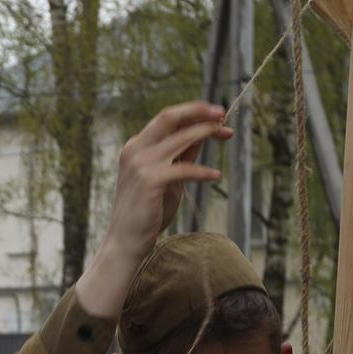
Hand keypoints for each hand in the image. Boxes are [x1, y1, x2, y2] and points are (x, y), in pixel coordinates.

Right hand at [73, 102, 231, 320]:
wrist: (126, 242)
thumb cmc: (146, 213)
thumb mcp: (166, 179)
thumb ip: (180, 157)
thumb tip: (202, 136)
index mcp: (136, 147)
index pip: (166, 120)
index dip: (193, 114)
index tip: (217, 117)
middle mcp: (135, 150)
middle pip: (170, 117)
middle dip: (198, 111)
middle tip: (222, 113)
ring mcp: (141, 164)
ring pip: (180, 137)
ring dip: (206, 133)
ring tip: (226, 135)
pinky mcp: (151, 181)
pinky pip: (185, 169)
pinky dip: (203, 171)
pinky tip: (215, 176)